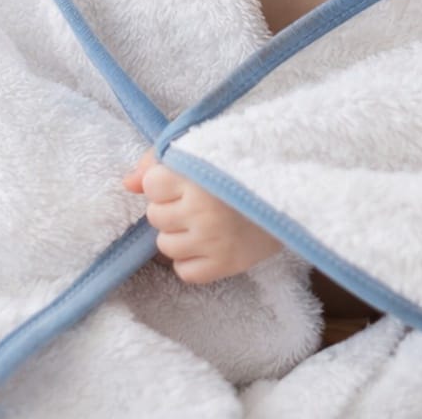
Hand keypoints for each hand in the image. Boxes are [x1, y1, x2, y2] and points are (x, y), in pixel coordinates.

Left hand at [122, 148, 282, 284]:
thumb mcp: (204, 149)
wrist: (295, 193)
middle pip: (155, 216)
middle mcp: (202, 210)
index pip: (151, 185)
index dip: (164, 182)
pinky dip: (191, 260)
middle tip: (199, 200)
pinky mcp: (225, 265)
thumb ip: (159, 161)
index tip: (185, 179)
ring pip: (165, 245)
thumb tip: (126, 183)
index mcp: (199, 174)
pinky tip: (209, 243)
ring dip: (179, 234)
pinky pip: (184, 271)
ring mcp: (213, 241)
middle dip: (171, 208)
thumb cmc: (245, 166)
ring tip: (205, 222)